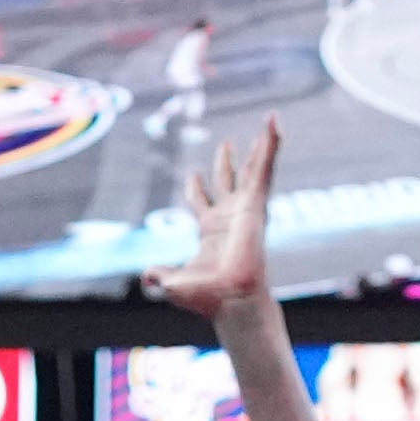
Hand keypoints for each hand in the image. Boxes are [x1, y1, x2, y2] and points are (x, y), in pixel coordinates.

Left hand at [139, 116, 285, 317]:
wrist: (231, 299)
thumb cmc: (207, 297)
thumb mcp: (174, 284)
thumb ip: (160, 277)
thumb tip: (146, 277)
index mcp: (211, 230)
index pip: (202, 202)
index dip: (197, 189)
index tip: (194, 175)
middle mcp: (230, 216)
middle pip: (228, 181)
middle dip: (227, 163)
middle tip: (226, 144)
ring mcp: (246, 208)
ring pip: (254, 169)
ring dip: (261, 145)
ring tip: (269, 121)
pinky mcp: (256, 203)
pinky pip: (265, 167)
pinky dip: (271, 145)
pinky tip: (273, 123)